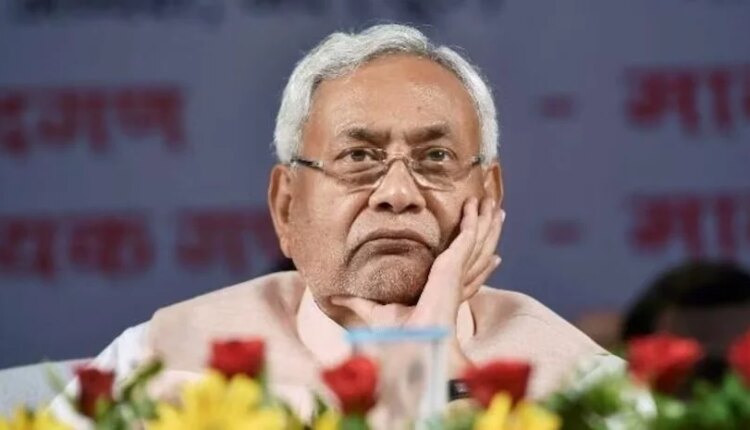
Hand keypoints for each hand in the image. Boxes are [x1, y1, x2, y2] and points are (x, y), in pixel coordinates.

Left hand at [331, 197, 503, 373]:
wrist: (412, 339)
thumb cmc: (400, 332)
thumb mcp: (376, 310)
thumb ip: (359, 301)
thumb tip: (334, 297)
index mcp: (443, 289)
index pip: (466, 271)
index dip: (480, 262)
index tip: (494, 256)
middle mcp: (455, 280)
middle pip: (478, 249)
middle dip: (487, 229)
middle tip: (493, 210)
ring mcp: (458, 272)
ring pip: (480, 239)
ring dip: (486, 220)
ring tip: (492, 203)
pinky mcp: (454, 263)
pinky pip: (469, 235)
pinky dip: (472, 219)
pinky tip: (474, 204)